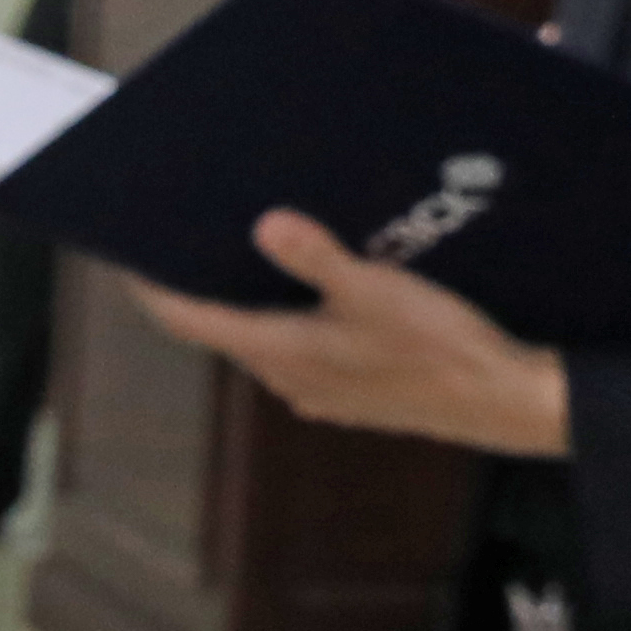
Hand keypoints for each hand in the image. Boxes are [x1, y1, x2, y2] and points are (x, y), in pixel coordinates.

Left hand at [135, 211, 571, 455]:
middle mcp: (287, 377)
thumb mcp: (378, 290)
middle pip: (221, 328)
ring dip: (249, 302)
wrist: (504, 405)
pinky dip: (290, 320)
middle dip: (201, 285)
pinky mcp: (351, 393)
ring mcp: (319, 391)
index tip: (126, 253)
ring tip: (248, 251)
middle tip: (190, 236)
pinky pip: (300, 351)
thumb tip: (263, 225)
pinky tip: (315, 291)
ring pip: (263, 340)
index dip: (151, 287)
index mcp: (279, 351)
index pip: (187, 319)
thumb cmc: (441, 347)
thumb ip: (318, 258)